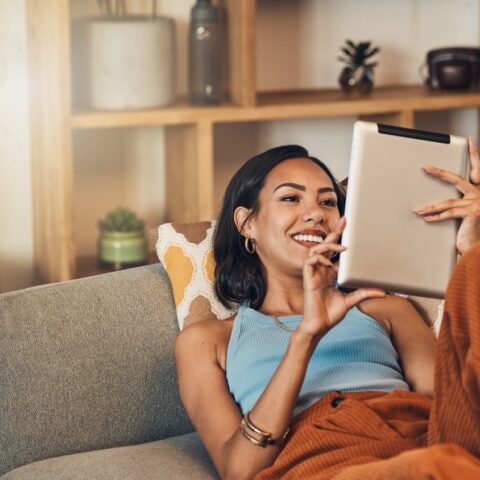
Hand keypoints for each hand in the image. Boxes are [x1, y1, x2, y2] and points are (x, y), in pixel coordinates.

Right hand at [299, 217, 384, 337]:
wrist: (319, 326)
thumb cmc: (330, 314)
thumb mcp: (351, 300)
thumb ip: (364, 293)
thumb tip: (383, 292)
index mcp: (330, 274)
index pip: (334, 253)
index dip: (340, 240)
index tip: (349, 229)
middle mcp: (321, 271)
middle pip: (326, 246)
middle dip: (334, 233)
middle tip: (344, 221)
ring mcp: (314, 274)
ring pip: (316, 250)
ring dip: (328, 246)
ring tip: (342, 248)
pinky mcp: (308, 278)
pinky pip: (310, 261)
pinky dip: (319, 258)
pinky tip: (328, 262)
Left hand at [414, 137, 479, 255]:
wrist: (478, 246)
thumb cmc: (470, 228)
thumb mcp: (464, 211)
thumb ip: (456, 202)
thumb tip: (437, 198)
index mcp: (479, 190)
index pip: (477, 168)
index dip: (475, 154)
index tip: (470, 141)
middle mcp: (479, 194)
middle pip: (456, 179)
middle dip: (439, 173)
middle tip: (426, 168)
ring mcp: (476, 203)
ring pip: (448, 201)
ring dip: (431, 206)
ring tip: (418, 209)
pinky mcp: (471, 214)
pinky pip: (449, 214)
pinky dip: (435, 216)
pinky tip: (425, 217)